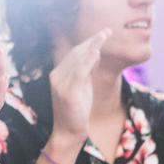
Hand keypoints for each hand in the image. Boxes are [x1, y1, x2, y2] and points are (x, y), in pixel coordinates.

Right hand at [48, 28, 111, 148]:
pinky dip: (88, 60)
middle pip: (76, 53)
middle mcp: (56, 76)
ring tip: (104, 35)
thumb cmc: (76, 111)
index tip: (102, 34)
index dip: (89, 42)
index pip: (74, 53)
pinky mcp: (68, 92)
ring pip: (78, 60)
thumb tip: (96, 52)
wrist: (68, 132)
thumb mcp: (82, 87)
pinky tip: (96, 51)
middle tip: (107, 31)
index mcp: (58, 74)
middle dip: (92, 41)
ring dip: (92, 46)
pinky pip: (79, 72)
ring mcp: (61, 84)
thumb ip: (87, 70)